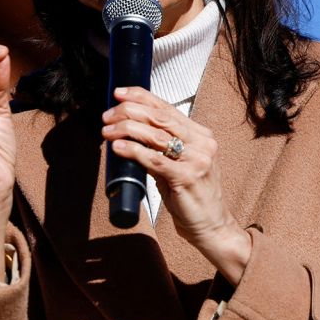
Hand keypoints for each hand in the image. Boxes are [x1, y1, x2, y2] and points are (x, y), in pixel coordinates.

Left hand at [101, 87, 251, 281]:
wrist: (212, 226)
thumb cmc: (193, 196)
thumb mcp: (179, 165)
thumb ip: (161, 148)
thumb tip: (129, 132)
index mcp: (201, 135)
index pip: (167, 107)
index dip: (141, 96)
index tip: (119, 93)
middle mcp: (202, 143)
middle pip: (159, 117)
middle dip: (128, 111)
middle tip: (107, 115)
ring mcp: (197, 160)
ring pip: (154, 135)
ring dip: (125, 129)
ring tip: (107, 131)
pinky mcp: (186, 178)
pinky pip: (153, 159)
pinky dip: (132, 151)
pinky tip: (117, 148)